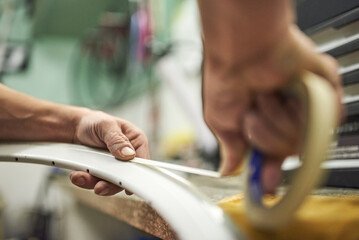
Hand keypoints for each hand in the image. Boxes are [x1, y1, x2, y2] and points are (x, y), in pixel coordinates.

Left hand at [69, 110, 148, 195]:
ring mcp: (114, 167)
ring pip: (110, 183)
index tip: (126, 185)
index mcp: (136, 142)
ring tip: (80, 177)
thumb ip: (118, 139)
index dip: (137, 175)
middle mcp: (128, 157)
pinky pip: (96, 182)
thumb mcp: (106, 125)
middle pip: (126, 177)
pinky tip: (77, 175)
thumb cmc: (95, 122)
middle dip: (111, 184)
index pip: (142, 162)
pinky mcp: (102, 173)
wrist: (75, 127)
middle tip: (99, 187)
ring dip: (94, 183)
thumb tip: (129, 154)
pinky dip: (86, 181)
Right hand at [203, 25, 342, 192]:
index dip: (270, 174)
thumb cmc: (227, 79)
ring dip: (276, 117)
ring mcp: (303, 107)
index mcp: (261, 125)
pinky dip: (297, 108)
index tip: (268, 188)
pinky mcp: (323, 93)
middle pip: (287, 151)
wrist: (242, 51)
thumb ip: (231, 148)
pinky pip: (321, 120)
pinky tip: (284, 91)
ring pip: (301, 137)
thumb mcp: (220, 120)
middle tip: (253, 112)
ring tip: (266, 95)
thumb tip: (227, 169)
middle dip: (264, 134)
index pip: (272, 157)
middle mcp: (283, 118)